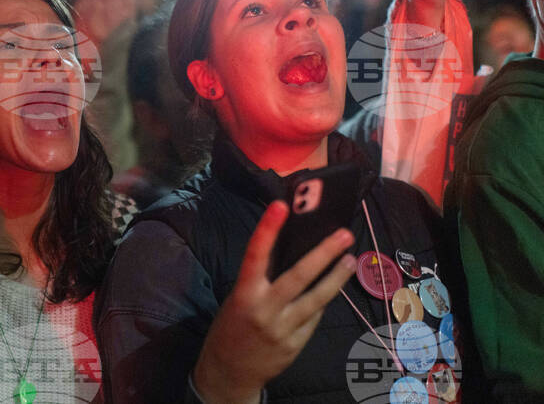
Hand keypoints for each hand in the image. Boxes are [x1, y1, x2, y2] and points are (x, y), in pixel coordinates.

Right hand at [191, 202, 355, 402]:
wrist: (228, 372)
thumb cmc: (231, 327)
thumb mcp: (237, 299)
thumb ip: (260, 281)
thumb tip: (289, 253)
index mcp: (244, 294)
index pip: (255, 255)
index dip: (267, 230)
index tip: (280, 206)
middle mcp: (264, 310)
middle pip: (298, 277)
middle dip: (323, 254)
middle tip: (343, 234)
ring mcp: (283, 329)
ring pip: (316, 299)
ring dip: (336, 278)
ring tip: (350, 260)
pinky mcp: (296, 345)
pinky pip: (313, 319)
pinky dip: (321, 303)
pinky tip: (329, 290)